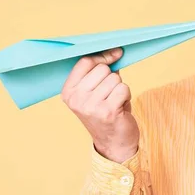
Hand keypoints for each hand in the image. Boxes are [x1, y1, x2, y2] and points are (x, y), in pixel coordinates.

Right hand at [61, 47, 139, 162]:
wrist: (114, 143)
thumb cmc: (107, 112)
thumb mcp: (96, 92)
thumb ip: (100, 73)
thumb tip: (114, 51)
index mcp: (68, 92)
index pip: (85, 62)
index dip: (102, 56)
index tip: (114, 54)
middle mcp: (76, 99)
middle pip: (102, 69)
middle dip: (112, 77)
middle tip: (110, 94)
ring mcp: (90, 106)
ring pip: (115, 78)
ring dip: (120, 88)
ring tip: (115, 102)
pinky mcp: (107, 111)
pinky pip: (123, 88)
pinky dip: (127, 95)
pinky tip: (121, 107)